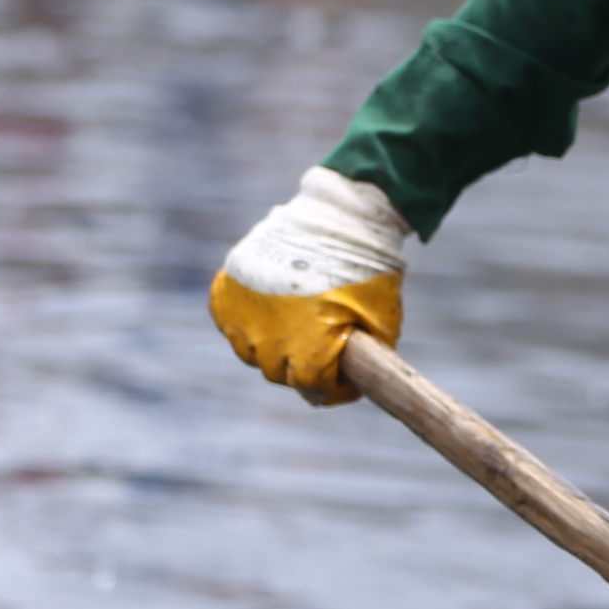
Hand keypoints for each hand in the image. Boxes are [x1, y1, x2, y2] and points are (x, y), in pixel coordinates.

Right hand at [211, 168, 409, 403]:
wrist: (338, 219)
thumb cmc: (367, 273)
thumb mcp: (381, 325)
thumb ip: (364, 361)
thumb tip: (353, 382)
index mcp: (307, 352)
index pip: (311, 389)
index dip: (331, 388)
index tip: (341, 380)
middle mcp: (269, 340)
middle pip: (279, 372)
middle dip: (301, 366)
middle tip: (318, 347)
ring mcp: (244, 314)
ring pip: (251, 351)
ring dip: (270, 346)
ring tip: (292, 327)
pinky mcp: (227, 290)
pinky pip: (228, 321)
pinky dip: (244, 322)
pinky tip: (265, 312)